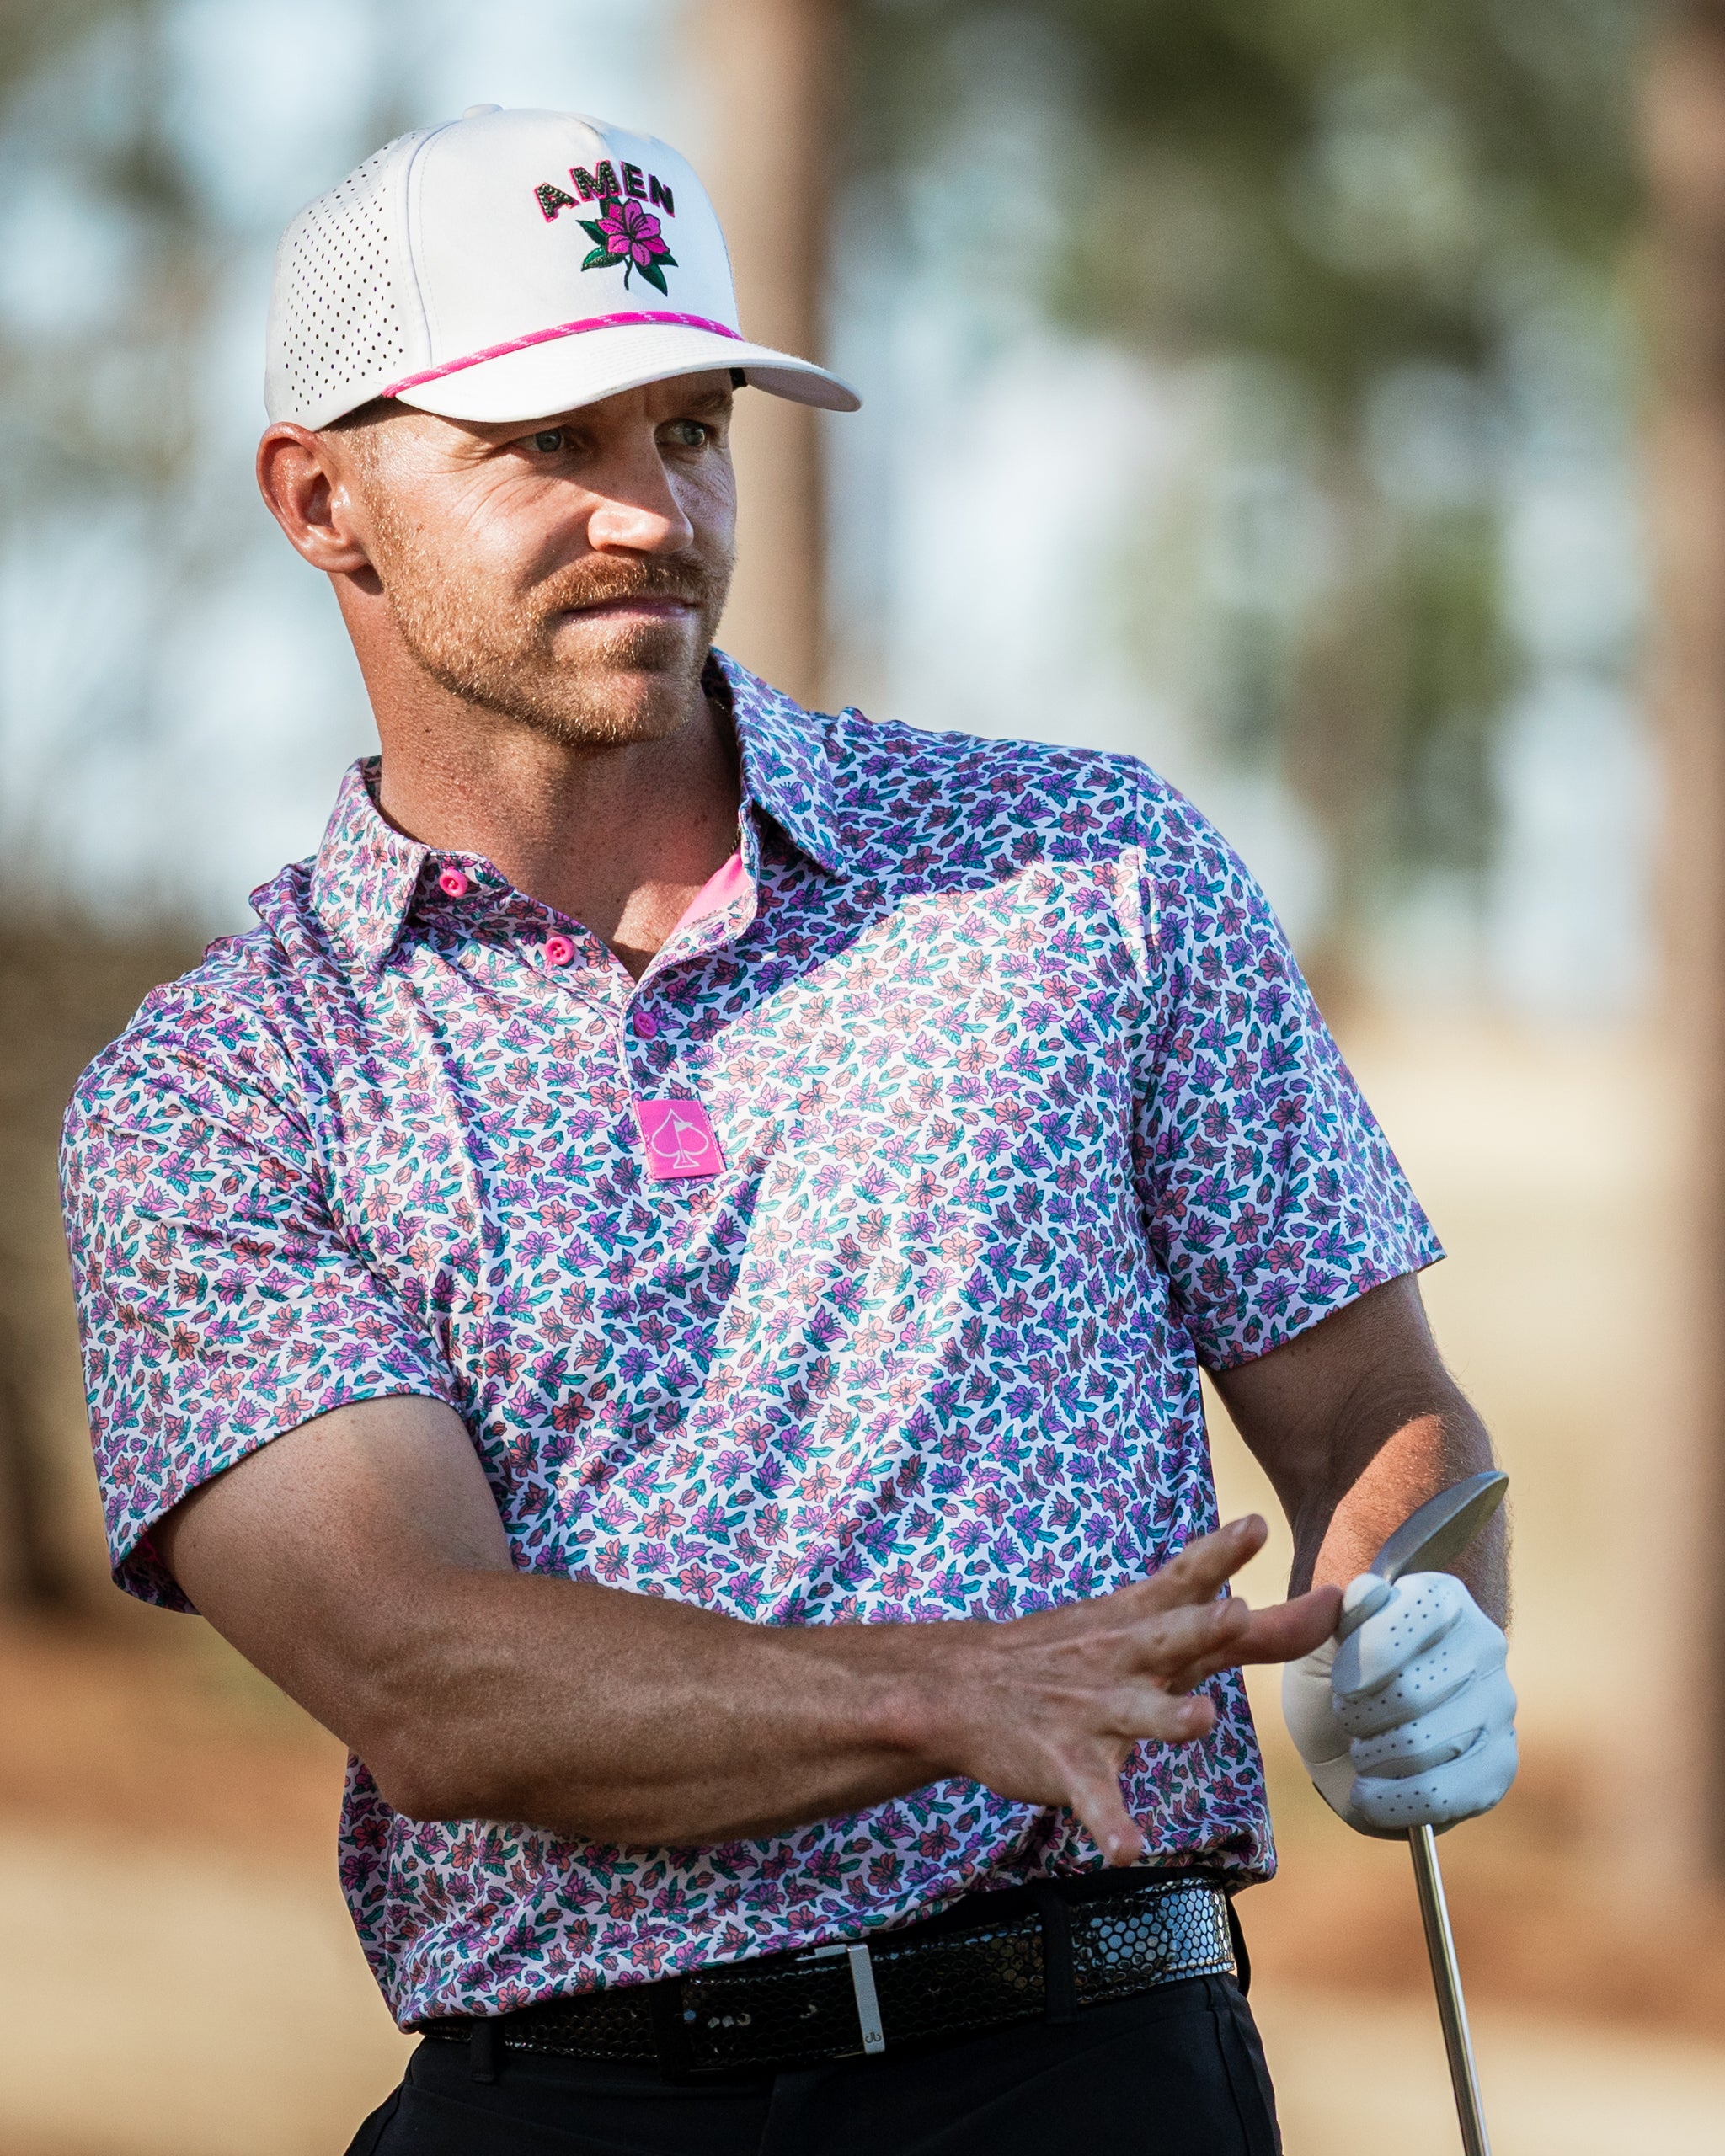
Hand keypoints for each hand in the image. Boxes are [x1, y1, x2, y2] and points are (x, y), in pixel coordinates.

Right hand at [945, 1516, 1340, 1864]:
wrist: (963, 1686)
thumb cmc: (1071, 1654)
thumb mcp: (1135, 1625)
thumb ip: (1222, 1627)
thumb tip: (1306, 1609)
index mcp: (1138, 1623)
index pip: (1184, 1579)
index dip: (1221, 1553)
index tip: (1257, 1526)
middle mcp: (1122, 1659)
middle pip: (1171, 1639)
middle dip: (1204, 1627)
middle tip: (1235, 1613)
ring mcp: (1093, 1711)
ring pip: (1139, 1716)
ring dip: (1169, 1717)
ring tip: (1199, 1719)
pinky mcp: (1068, 1764)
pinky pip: (1096, 1800)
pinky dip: (1112, 1825)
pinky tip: (1128, 1849)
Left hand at [1282, 1571, 1516, 1836]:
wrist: (1342, 1733)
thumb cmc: (1333, 1676)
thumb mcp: (1319, 1635)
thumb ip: (1338, 1612)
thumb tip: (1369, 1594)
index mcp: (1441, 1598)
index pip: (1414, 1618)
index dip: (1366, 1655)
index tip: (1341, 1680)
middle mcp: (1483, 1646)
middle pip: (1411, 1692)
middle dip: (1357, 1715)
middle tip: (1347, 1718)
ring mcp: (1498, 1707)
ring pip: (1423, 1747)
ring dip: (1371, 1757)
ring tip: (1364, 1749)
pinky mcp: (1498, 1766)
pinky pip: (1442, 1796)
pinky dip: (1391, 1800)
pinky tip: (1373, 1790)